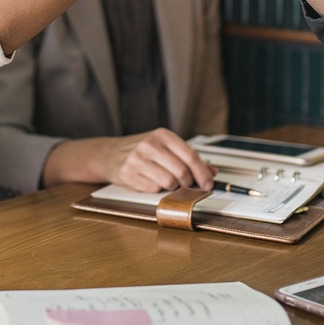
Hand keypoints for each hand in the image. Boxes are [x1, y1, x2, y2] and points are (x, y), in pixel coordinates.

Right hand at [46, 128, 214, 192]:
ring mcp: (137, 159)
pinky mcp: (129, 174)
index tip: (208, 183)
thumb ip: (188, 158)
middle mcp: (149, 144)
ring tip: (167, 181)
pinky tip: (152, 181)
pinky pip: (154, 189)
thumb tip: (212, 172)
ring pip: (169, 182)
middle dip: (188, 182)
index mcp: (162, 135)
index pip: (190, 155)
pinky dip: (157, 189)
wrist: (110, 154)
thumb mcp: (165, 147)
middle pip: (182, 171)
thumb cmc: (142, 151)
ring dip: (172, 187)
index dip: (202, 172)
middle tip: (186, 184)